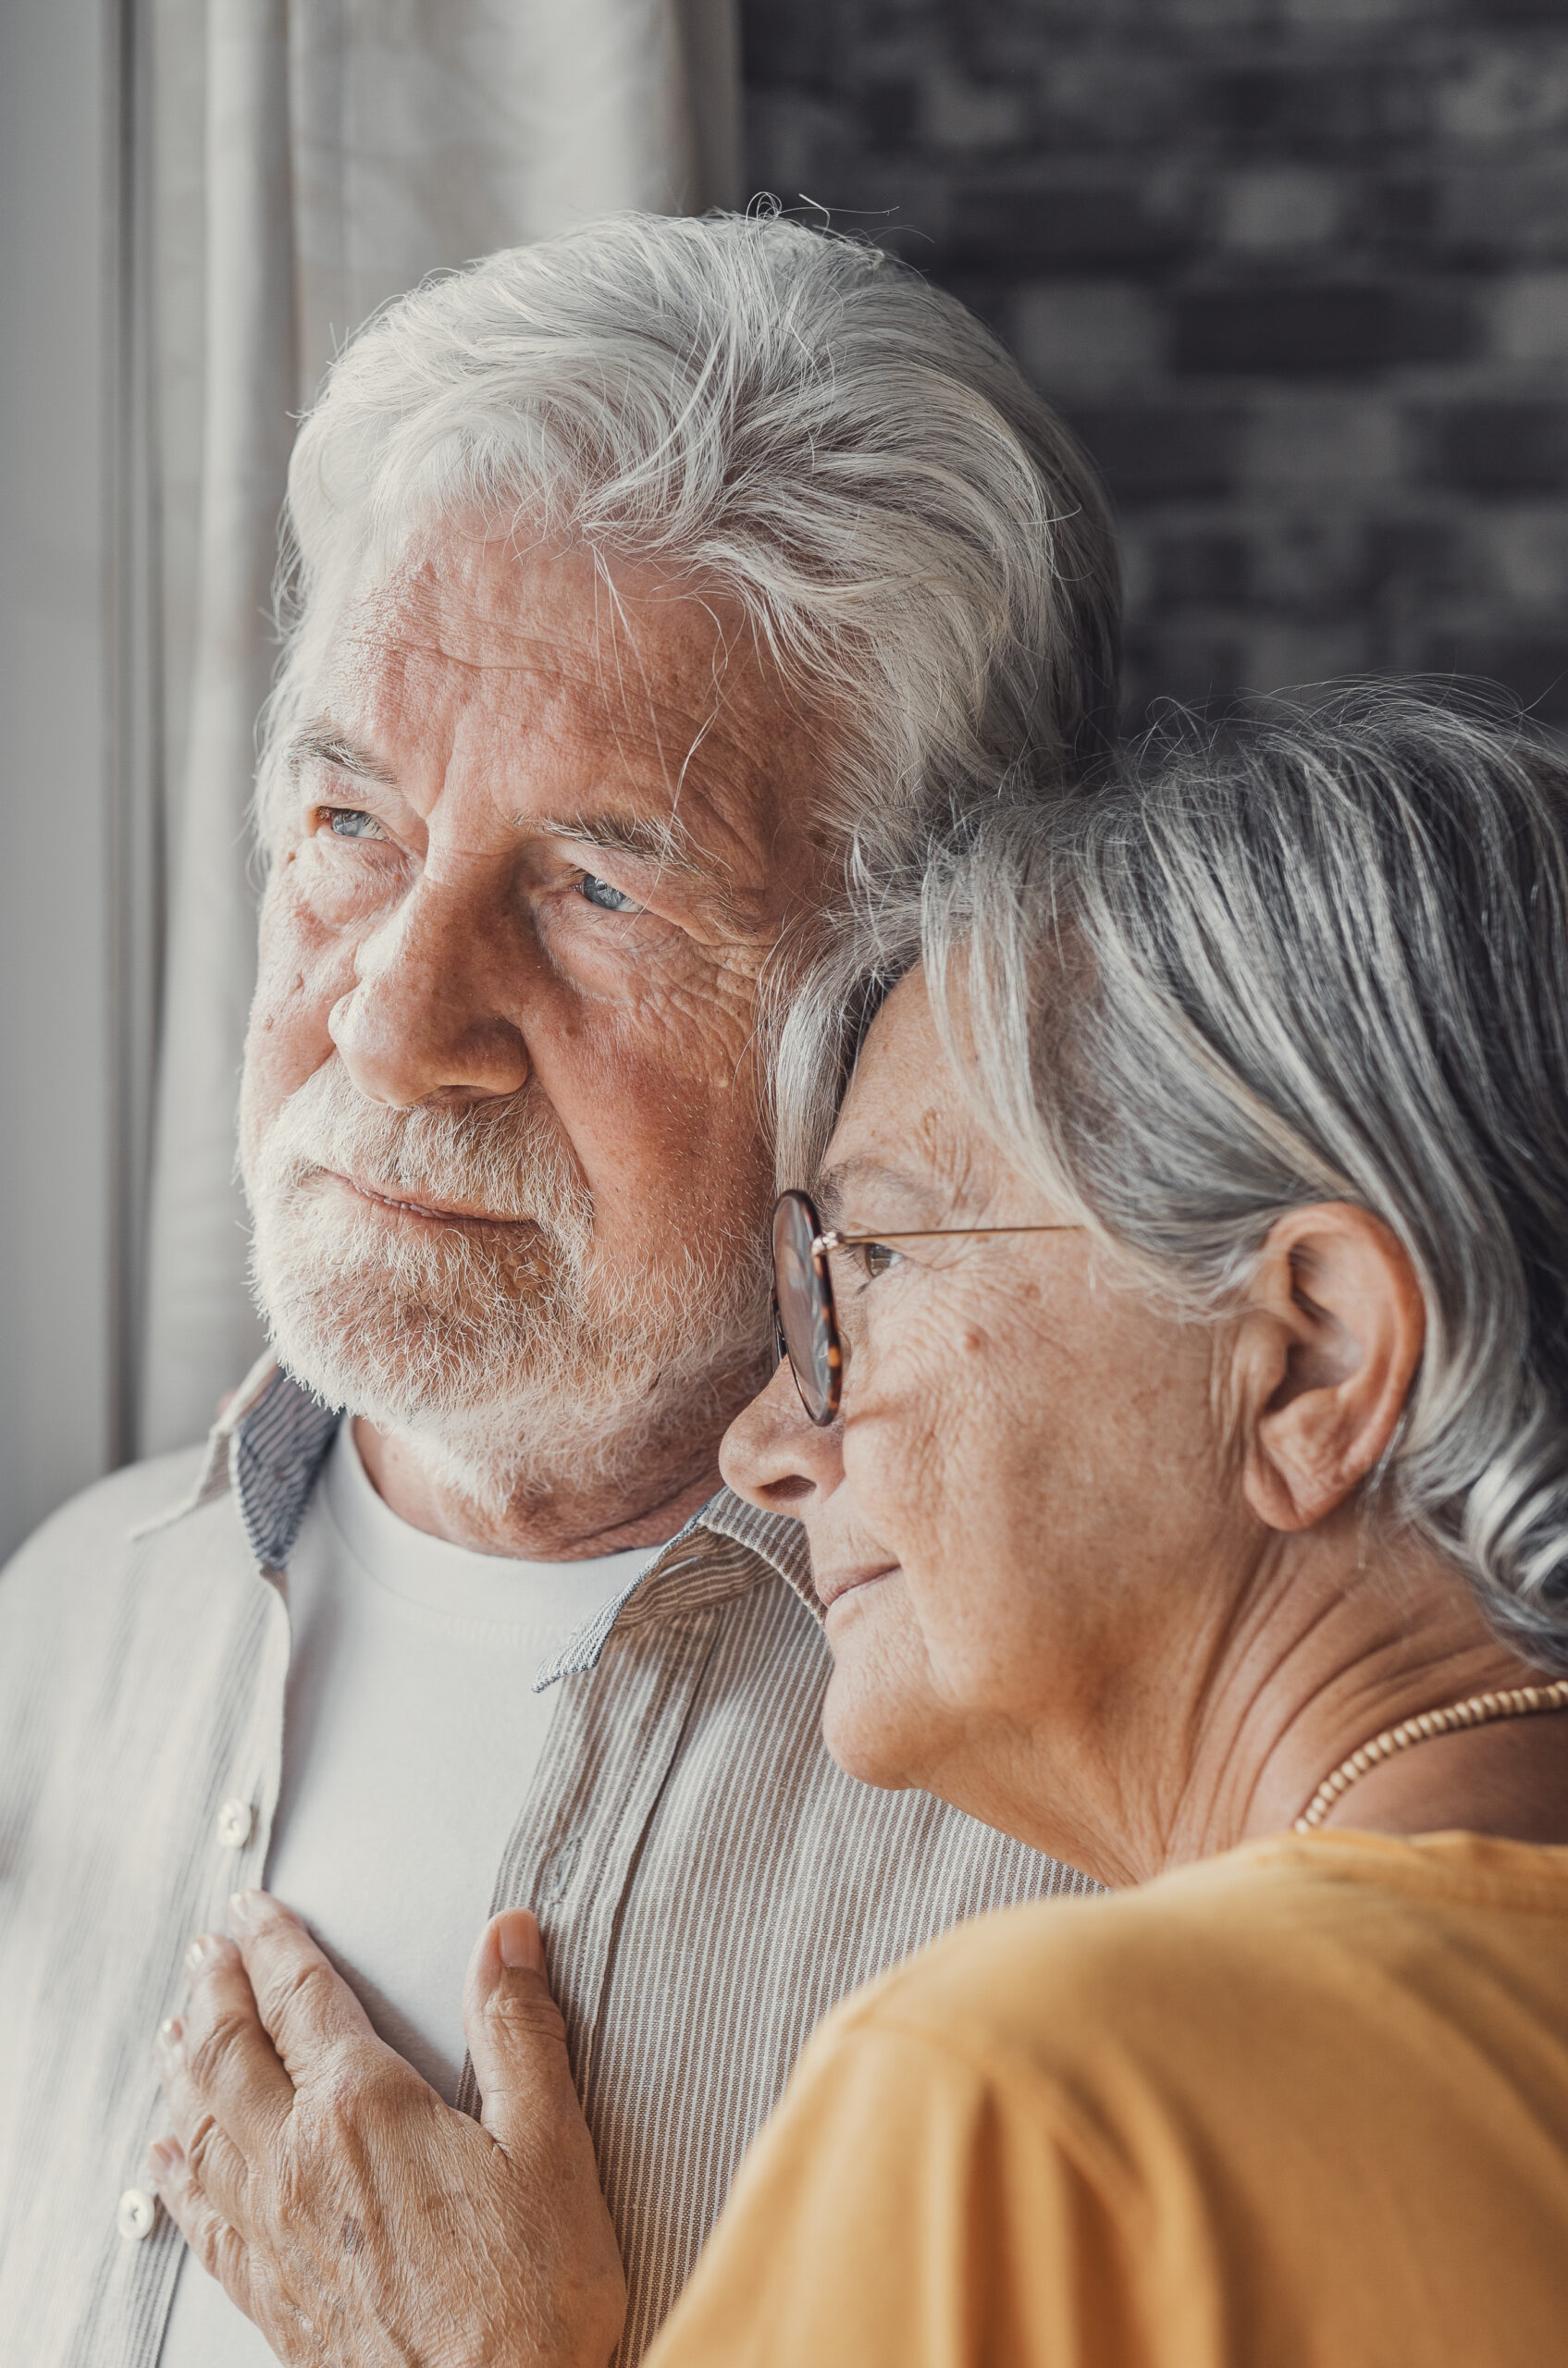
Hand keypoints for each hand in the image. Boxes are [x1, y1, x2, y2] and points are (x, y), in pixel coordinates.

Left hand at [148, 1893, 624, 2367]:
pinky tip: (169, 2157)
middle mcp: (298, 2163)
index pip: (301, 1999)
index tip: (253, 1910)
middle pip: (231, 2051)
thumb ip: (520, 2034)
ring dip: (183, 2066)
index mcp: (365, 2110)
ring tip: (174, 2031)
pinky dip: (176, 2171)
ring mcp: (273, 2235)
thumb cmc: (532, 2300)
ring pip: (202, 2125)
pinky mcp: (269, 2298)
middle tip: (205, 1950)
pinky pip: (199, 2217)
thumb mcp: (552, 2147)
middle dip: (214, 1991)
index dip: (274, 1944)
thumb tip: (506, 1936)